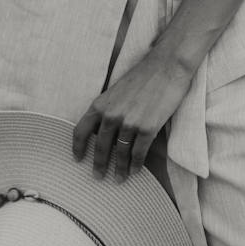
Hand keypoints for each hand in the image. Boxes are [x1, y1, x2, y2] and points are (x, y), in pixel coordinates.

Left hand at [72, 51, 194, 181]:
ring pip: (121, 153)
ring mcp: (130, 123)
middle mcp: (112, 116)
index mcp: (100, 104)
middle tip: (98, 177)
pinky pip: (139, 152)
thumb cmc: (143, 76)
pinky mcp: (148, 128)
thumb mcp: (116, 91)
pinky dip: (137, 164)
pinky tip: (135, 171)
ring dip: (120, 169)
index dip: (78, 148)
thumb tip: (102, 130)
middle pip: (101, 147)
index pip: (81, 131)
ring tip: (119, 179)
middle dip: (99, 165)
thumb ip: (107, 109)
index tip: (77, 159)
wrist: (167, 66)